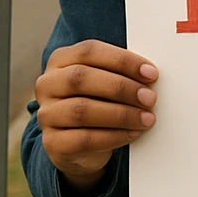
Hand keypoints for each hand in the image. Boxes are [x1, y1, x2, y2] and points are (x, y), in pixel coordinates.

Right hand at [35, 39, 158, 188]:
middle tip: (149, 97)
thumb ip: (119, 73)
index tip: (150, 73)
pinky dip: (114, 136)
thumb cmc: (97, 101)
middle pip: (82, 78)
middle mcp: (47, 84)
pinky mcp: (53, 143)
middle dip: (121, 87)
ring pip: (82, 110)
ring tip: (146, 118)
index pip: (89, 51)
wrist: (78, 145)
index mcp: (61, 60)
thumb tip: (149, 75)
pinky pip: (85, 139)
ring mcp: (47, 114)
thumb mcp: (104, 82)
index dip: (122, 60)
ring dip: (121, 114)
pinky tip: (133, 133)